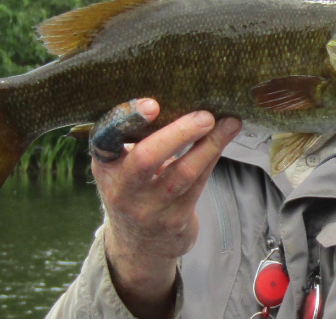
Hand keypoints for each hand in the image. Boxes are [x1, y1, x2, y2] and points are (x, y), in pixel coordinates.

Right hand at [93, 99, 241, 317]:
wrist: (139, 244)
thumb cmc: (134, 187)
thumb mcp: (122, 164)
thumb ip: (136, 135)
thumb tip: (176, 91)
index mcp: (105, 164)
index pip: (106, 139)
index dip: (126, 119)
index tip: (152, 104)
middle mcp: (122, 188)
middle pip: (147, 159)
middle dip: (179, 133)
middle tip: (205, 115)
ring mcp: (148, 208)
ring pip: (182, 173)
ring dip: (210, 145)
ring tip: (230, 122)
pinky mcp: (174, 220)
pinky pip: (198, 184)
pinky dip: (213, 157)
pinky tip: (225, 138)